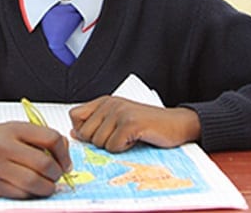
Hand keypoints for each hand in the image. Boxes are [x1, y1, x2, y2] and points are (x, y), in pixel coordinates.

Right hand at [0, 121, 72, 198]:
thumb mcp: (14, 129)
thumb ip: (38, 136)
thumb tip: (64, 148)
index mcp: (15, 128)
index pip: (51, 138)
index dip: (64, 152)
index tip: (65, 160)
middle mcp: (6, 147)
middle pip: (44, 163)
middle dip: (57, 172)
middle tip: (58, 174)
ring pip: (34, 183)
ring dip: (48, 187)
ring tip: (48, 183)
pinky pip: (21, 194)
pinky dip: (33, 194)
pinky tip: (33, 189)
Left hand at [69, 96, 200, 151]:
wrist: (176, 124)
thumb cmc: (147, 125)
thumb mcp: (118, 121)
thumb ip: (96, 124)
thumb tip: (74, 133)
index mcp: (104, 101)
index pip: (74, 116)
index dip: (81, 131)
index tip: (97, 136)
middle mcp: (110, 103)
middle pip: (85, 133)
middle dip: (100, 143)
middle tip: (119, 138)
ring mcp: (120, 112)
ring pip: (99, 142)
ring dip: (114, 146)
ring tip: (128, 138)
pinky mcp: (130, 123)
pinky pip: (113, 146)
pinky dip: (123, 149)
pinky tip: (134, 140)